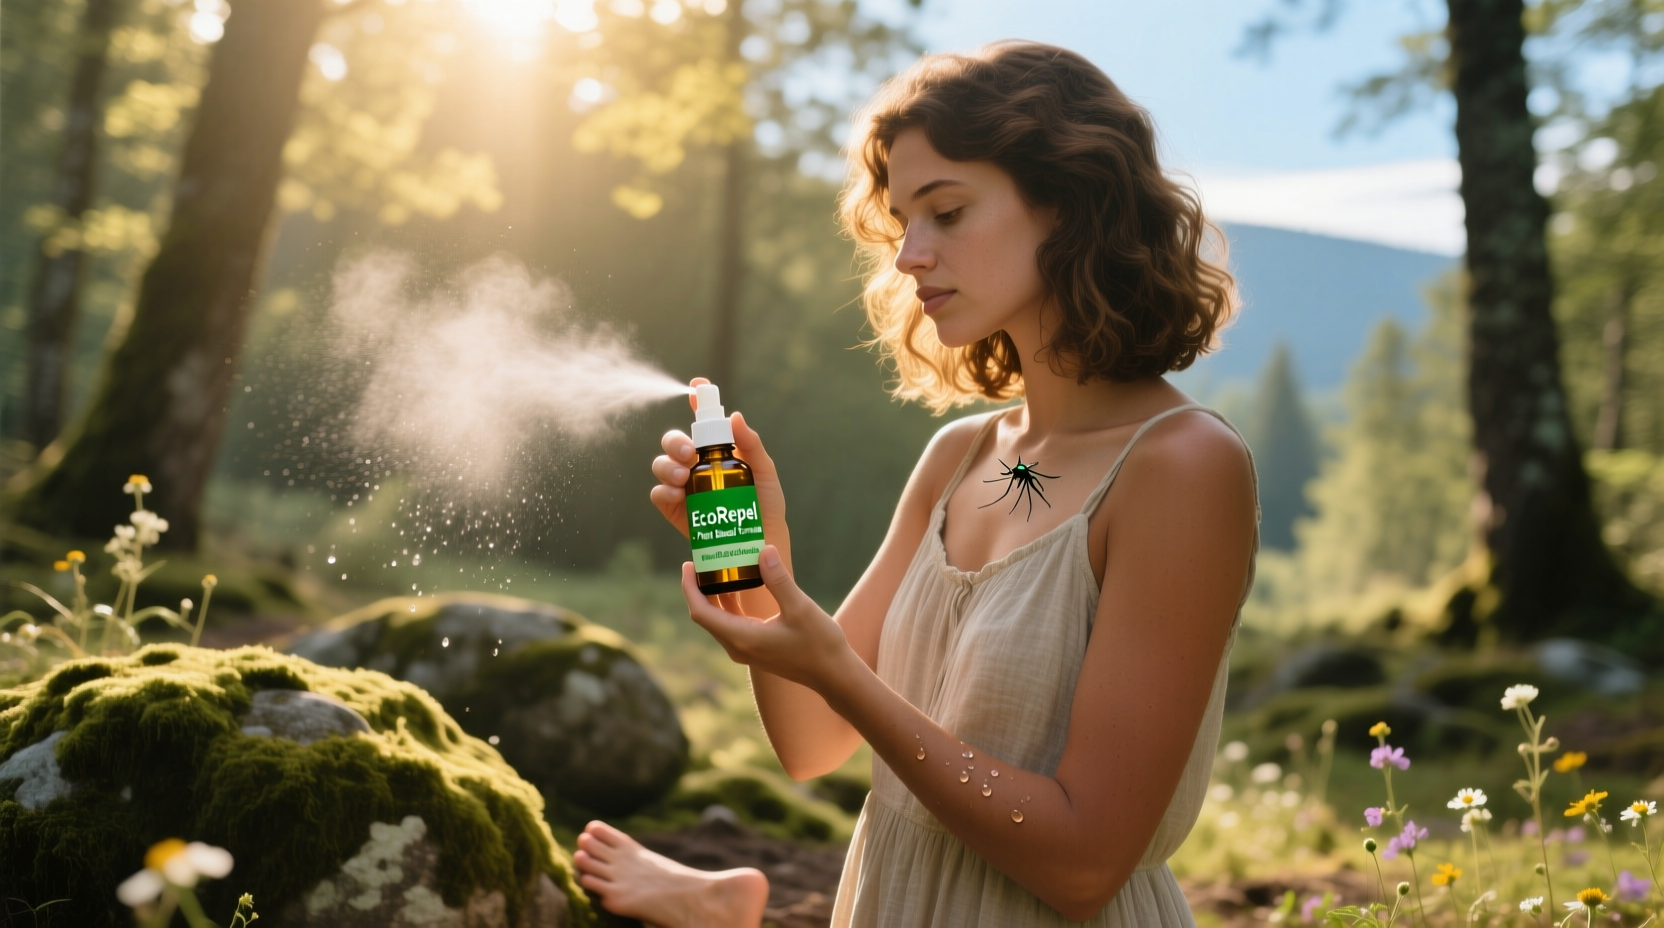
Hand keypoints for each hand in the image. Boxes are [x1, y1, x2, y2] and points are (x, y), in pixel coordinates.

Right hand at [649, 378, 789, 559]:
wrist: (760, 540)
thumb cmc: (765, 504)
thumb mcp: (764, 471)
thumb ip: (752, 444)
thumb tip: (735, 416)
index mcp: (717, 450)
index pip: (703, 422)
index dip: (697, 400)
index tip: (697, 387)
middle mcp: (696, 464)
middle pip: (673, 442)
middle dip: (675, 441)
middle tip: (689, 453)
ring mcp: (683, 486)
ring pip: (661, 465)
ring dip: (667, 466)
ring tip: (684, 477)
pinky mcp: (675, 509)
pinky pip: (659, 493)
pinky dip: (664, 490)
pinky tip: (678, 494)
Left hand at [682, 545, 855, 691]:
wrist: (833, 674)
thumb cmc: (819, 644)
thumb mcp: (800, 608)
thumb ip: (779, 579)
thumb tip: (763, 550)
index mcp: (742, 638)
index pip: (701, 612)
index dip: (689, 588)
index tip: (688, 564)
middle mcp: (738, 647)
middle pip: (706, 615)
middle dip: (700, 587)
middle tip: (704, 559)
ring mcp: (745, 649)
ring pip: (719, 619)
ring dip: (715, 594)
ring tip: (719, 566)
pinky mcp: (755, 647)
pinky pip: (732, 623)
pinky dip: (730, 603)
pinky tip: (739, 584)